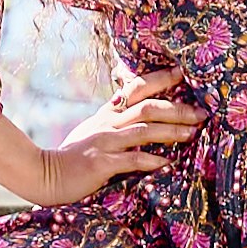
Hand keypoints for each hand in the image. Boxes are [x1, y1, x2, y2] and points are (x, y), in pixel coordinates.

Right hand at [0, 65, 196, 209]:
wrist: (45, 174)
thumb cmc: (72, 156)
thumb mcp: (92, 130)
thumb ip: (114, 121)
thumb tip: (140, 117)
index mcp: (107, 113)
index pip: (135, 87)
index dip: (160, 78)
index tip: (182, 72)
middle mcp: (108, 123)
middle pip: (148, 107)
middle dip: (178, 109)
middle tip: (201, 113)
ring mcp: (105, 141)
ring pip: (145, 130)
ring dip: (172, 131)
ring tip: (192, 133)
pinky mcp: (102, 163)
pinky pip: (133, 160)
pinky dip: (153, 160)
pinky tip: (168, 163)